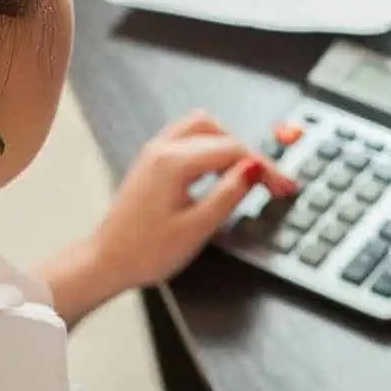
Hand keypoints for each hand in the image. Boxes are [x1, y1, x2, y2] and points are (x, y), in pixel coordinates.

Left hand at [88, 111, 296, 291]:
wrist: (107, 262)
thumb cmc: (145, 252)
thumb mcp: (197, 227)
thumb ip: (229, 193)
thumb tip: (254, 169)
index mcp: (174, 162)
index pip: (234, 150)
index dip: (265, 167)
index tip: (284, 185)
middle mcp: (162, 149)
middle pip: (220, 132)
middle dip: (250, 154)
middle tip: (269, 182)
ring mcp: (155, 152)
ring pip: (203, 127)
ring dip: (229, 145)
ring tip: (247, 174)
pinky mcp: (152, 161)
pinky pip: (188, 137)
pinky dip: (210, 147)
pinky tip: (219, 170)